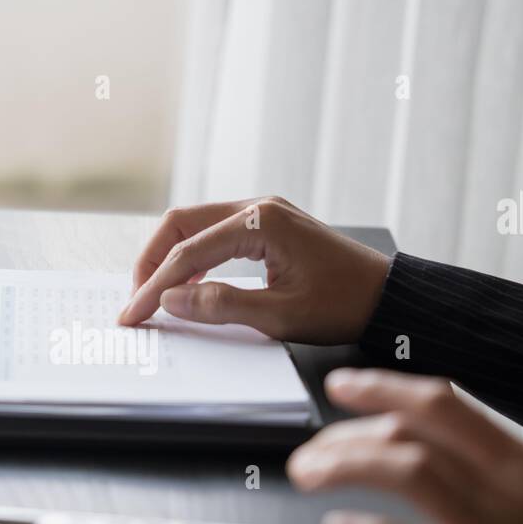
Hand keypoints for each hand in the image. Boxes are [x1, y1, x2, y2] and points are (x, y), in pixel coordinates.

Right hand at [117, 196, 391, 343]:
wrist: (389, 297)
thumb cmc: (344, 304)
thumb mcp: (279, 316)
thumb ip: (221, 306)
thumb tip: (172, 302)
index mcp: (260, 221)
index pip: (188, 252)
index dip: (154, 286)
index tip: (133, 315)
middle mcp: (258, 207)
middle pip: (181, 223)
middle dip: (152, 263)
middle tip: (136, 301)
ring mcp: (263, 213)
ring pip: (196, 226)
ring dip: (171, 259)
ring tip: (156, 296)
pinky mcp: (269, 226)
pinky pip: (216, 234)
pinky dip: (195, 258)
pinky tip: (189, 287)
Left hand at [287, 367, 522, 523]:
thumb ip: (498, 480)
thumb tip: (437, 467)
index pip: (442, 403)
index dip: (381, 387)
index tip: (342, 385)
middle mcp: (507, 488)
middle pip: (411, 430)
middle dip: (344, 433)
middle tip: (307, 452)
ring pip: (404, 471)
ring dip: (343, 466)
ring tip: (308, 475)